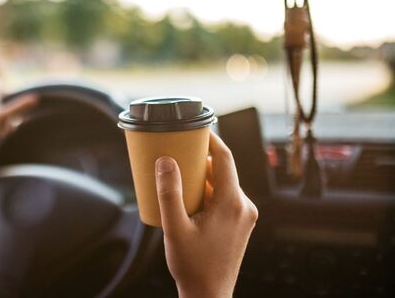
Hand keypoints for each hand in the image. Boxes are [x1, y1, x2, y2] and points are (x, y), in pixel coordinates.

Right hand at [155, 132, 257, 297]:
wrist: (209, 295)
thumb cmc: (193, 266)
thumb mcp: (174, 228)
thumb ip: (169, 192)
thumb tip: (166, 160)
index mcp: (232, 203)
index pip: (225, 158)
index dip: (211, 140)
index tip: (195, 128)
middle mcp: (244, 206)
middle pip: (223, 171)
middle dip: (200, 161)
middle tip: (177, 154)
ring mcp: (245, 216)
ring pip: (224, 184)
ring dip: (203, 178)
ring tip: (179, 178)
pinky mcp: (241, 224)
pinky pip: (226, 198)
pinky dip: (209, 192)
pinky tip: (189, 199)